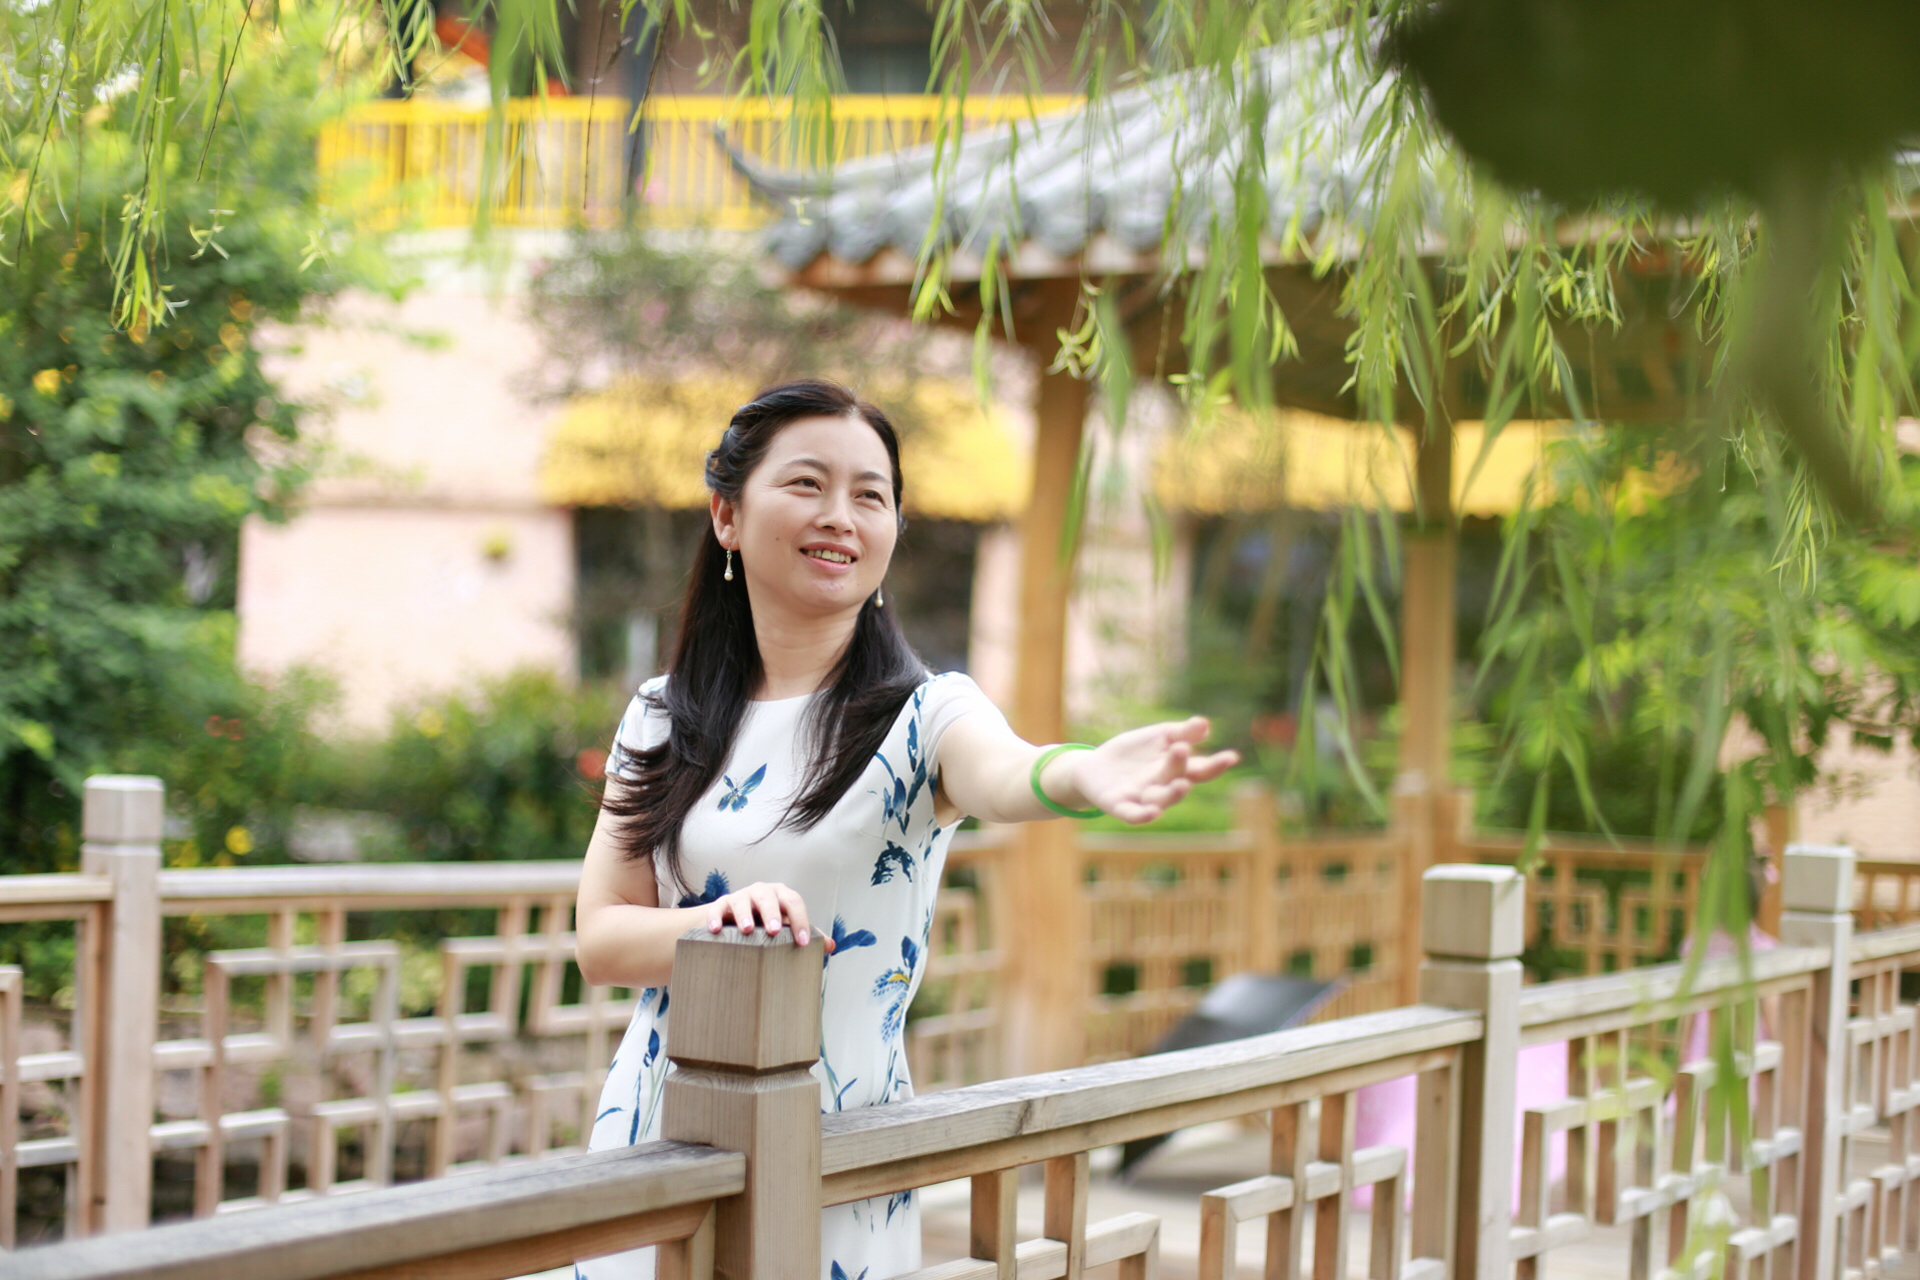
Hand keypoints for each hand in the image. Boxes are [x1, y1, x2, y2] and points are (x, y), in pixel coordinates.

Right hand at [705, 881, 833, 951]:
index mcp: (782, 897)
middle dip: (772, 913)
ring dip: (744, 914)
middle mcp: (762, 893)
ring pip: (742, 900)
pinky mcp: (720, 905)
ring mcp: (740, 897)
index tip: (803, 943)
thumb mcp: (787, 929)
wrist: (735, 922)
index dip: (800, 921)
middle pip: (768, 897)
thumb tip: (830, 946)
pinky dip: (715, 918)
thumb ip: (807, 935)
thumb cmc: (768, 926)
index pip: (794, 903)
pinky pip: (717, 908)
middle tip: (774, 931)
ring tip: (746, 930)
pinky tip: (715, 931)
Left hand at [1063, 717, 1239, 824]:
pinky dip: (1143, 815)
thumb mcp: (1158, 736)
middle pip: (1179, 780)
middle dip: (1183, 768)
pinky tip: (1153, 813)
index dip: (1216, 765)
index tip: (1231, 757)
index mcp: (1176, 770)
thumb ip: (1181, 732)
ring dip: (1171, 794)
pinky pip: (1134, 815)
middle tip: (1182, 750)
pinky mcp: (1120, 806)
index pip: (1200, 769)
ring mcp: (1142, 798)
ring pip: (1161, 799)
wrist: (1094, 767)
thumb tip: (1205, 724)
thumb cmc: (1134, 752)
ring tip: (1181, 785)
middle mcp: (1163, 786)